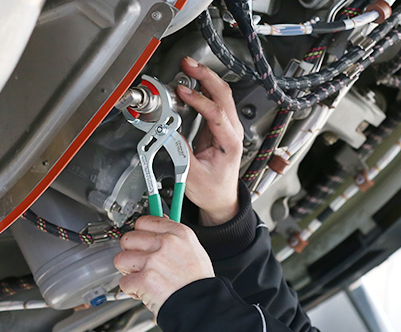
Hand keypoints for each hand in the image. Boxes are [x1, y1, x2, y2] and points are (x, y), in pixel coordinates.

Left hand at [114, 215, 214, 314]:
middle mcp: (165, 243)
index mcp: (178, 233)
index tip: (140, 242)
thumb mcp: (194, 250)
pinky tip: (144, 291)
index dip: (139, 234)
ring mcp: (153, 261)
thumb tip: (157, 231)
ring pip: (121, 259)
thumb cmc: (199, 283)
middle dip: (130, 253)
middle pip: (128, 238)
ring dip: (128, 271)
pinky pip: (123, 282)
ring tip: (141, 278)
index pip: (143, 221)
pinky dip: (131, 290)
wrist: (203, 306)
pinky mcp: (144, 280)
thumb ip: (174, 238)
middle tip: (139, 264)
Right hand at [177, 57, 243, 225]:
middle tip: (188, 65)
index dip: (200, 100)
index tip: (183, 93)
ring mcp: (227, 126)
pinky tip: (191, 81)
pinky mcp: (218, 125)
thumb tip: (168, 131)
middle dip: (206, 76)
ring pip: (221, 94)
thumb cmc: (212, 190)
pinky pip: (213, 100)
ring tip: (188, 67)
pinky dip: (202, 87)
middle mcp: (233, 131)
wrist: (221, 198)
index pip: (217, 114)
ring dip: (205, 78)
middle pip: (224, 94)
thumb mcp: (192, 176)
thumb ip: (180, 153)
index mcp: (230, 144)